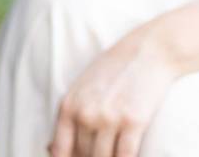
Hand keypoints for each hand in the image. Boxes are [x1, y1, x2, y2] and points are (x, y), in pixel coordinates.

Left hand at [49, 28, 178, 156]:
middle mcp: (85, 113)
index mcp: (69, 105)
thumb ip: (69, 116)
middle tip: (104, 148)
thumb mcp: (83, 87)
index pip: (60, 150)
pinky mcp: (133, 121)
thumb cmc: (115, 68)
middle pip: (84, 155)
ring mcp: (109, 118)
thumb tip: (49, 148)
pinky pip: (126, 156)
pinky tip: (130, 156)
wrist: (149, 51)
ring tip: (115, 149)